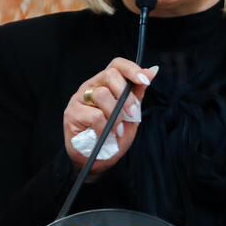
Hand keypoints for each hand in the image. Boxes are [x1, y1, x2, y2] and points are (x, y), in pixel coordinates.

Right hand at [63, 59, 156, 173]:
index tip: (145, 80)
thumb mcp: (131, 115)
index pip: (117, 65)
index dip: (132, 69)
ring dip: (115, 114)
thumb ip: (138, 93)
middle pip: (109, 74)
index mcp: (105, 84)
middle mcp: (91, 87)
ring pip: (102, 94)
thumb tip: (153, 70)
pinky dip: (105, 128)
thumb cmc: (113, 137)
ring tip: (117, 129)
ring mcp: (79, 99)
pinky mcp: (72, 114)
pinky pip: (95, 115)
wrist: (99, 161)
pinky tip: (105, 135)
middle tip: (132, 113)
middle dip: (126, 95)